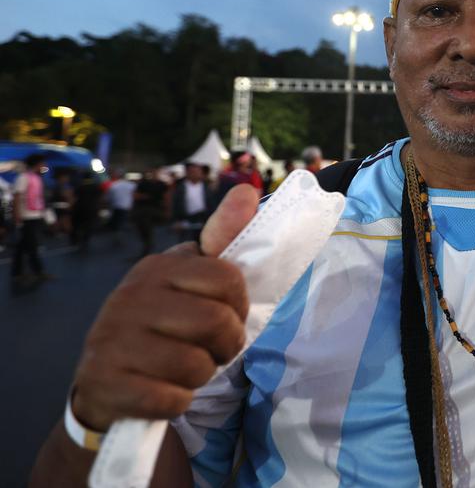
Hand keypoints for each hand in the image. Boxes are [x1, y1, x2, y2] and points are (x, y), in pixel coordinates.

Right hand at [69, 185, 258, 430]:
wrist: (106, 382)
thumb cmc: (165, 326)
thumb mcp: (191, 280)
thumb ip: (223, 238)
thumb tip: (249, 191)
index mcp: (158, 267)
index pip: (229, 279)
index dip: (238, 306)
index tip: (224, 314)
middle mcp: (129, 297)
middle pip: (217, 323)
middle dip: (225, 346)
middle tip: (209, 350)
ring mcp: (112, 339)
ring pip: (196, 366)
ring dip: (200, 376)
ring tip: (183, 370)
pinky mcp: (105, 382)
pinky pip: (172, 400)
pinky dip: (177, 402)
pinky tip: (161, 391)